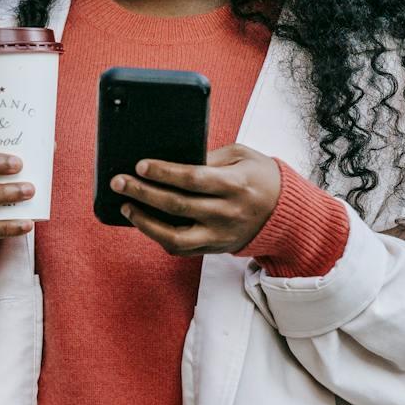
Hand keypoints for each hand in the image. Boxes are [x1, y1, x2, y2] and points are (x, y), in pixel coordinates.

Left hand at [110, 143, 281, 256]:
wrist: (285, 213)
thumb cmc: (260, 176)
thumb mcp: (241, 155)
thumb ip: (209, 156)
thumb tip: (171, 160)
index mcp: (236, 184)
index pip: (194, 179)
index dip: (164, 173)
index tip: (140, 165)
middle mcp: (227, 212)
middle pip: (177, 205)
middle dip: (143, 193)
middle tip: (119, 182)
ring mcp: (220, 234)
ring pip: (175, 236)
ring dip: (145, 222)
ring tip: (126, 206)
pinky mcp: (215, 248)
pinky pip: (181, 248)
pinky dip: (159, 236)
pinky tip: (144, 221)